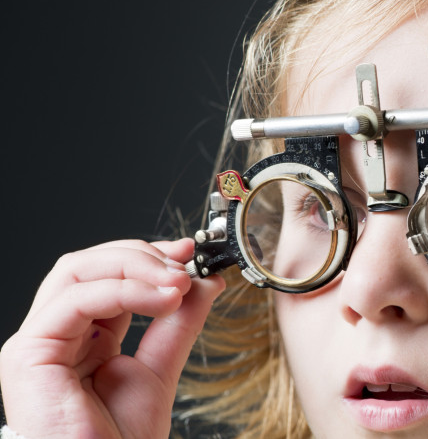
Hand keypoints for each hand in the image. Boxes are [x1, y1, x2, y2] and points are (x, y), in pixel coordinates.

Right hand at [0, 239, 224, 438]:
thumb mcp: (161, 368)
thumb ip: (180, 323)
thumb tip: (205, 281)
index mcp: (84, 335)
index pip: (108, 275)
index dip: (147, 256)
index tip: (190, 253)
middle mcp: (57, 333)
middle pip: (89, 264)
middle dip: (142, 256)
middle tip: (185, 267)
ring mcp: (39, 341)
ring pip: (77, 271)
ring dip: (135, 267)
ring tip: (178, 283)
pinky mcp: (28, 353)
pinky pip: (75, 300)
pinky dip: (124, 290)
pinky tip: (162, 299)